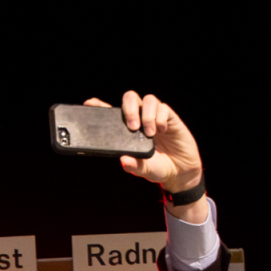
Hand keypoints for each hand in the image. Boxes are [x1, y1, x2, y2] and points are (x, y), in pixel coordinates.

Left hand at [84, 92, 202, 194]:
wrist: (180, 172)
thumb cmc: (157, 168)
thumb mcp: (143, 170)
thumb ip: (133, 166)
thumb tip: (123, 160)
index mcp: (127, 130)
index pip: (112, 113)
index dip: (100, 106)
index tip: (89, 104)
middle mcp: (140, 119)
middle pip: (130, 98)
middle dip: (128, 109)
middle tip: (132, 127)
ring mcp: (154, 116)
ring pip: (148, 99)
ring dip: (147, 115)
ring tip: (149, 134)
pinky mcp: (170, 118)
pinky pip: (163, 108)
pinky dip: (160, 119)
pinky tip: (161, 131)